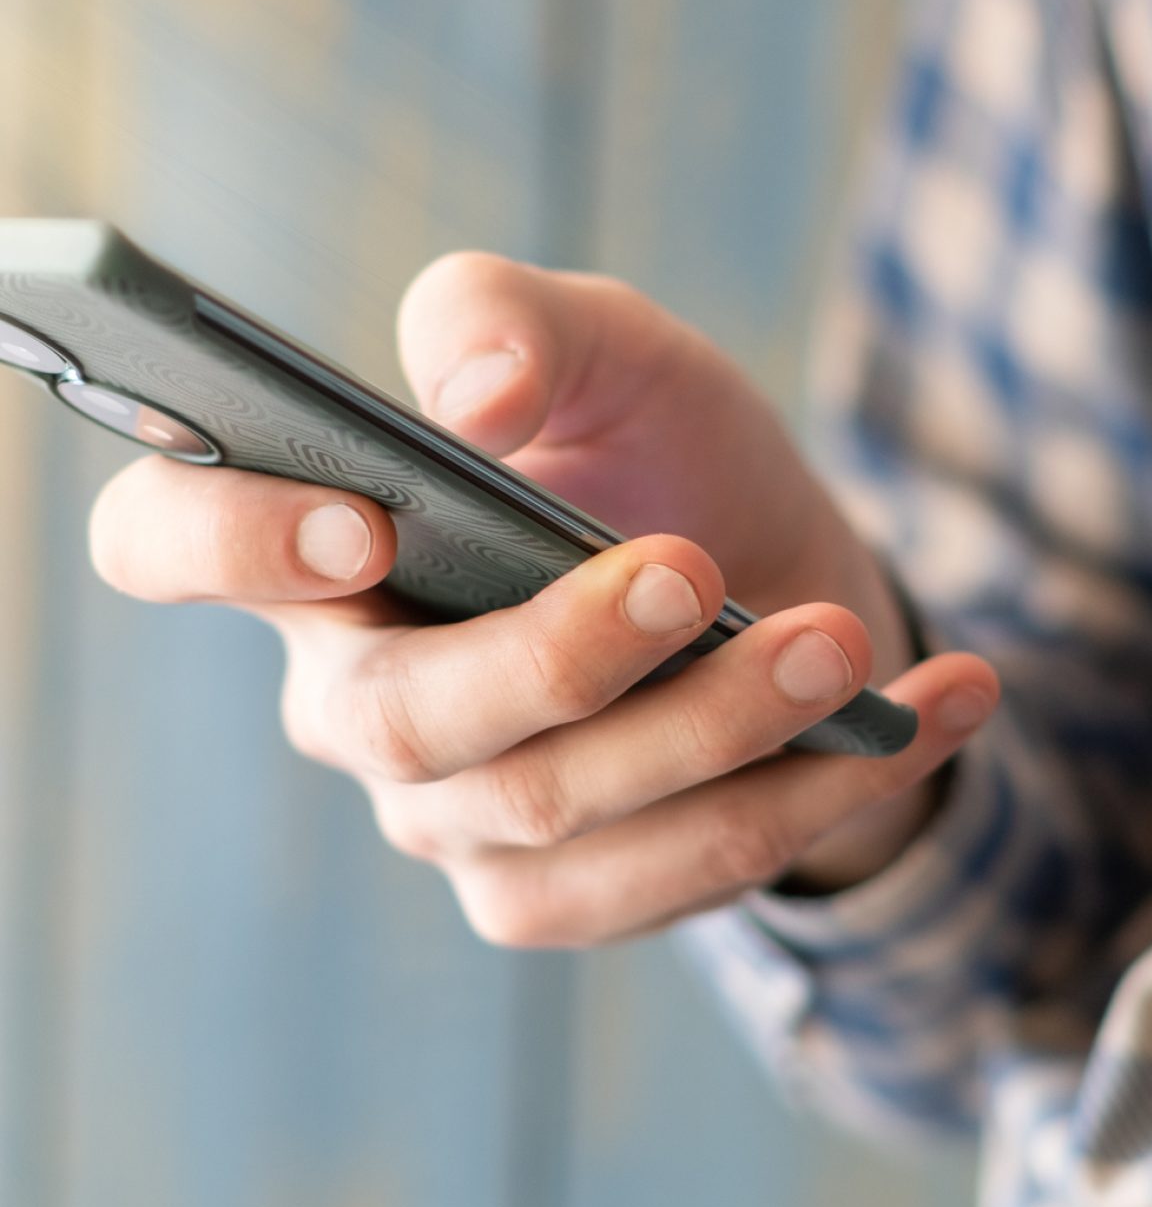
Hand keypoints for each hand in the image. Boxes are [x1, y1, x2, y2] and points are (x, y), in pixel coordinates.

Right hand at [87, 254, 998, 943]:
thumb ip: (516, 318)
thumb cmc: (666, 456)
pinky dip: (809, 794)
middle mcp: (357, 693)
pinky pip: (666, 874)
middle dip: (557, 658)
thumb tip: (472, 393)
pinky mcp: (556, 888)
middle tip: (692, 570)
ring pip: (551, 810)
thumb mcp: (614, 349)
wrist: (783, 577)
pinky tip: (925, 712)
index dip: (226, 540)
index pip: (170, 541)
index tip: (364, 518)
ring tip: (839, 642)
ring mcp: (451, 810)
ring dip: (713, 729)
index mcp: (322, 541)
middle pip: (400, 721)